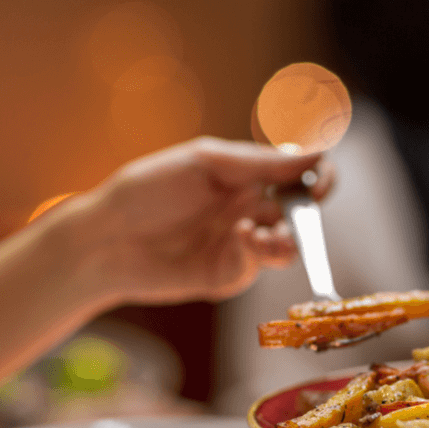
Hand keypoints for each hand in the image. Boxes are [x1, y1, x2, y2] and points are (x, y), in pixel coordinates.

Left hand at [65, 137, 334, 305]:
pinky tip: (242, 238)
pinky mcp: (228, 274)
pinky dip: (258, 251)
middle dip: (306, 216)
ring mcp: (240, 244)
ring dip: (287, 240)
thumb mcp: (206, 163)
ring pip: (287, 245)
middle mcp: (249, 208)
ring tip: (267, 237)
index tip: (320, 183)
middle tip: (298, 215)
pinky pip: (259, 265)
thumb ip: (261, 162)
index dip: (319, 177)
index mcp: (246, 175)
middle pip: (300, 214)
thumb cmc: (147, 190)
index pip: (299, 174)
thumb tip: (316, 153)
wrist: (107, 238)